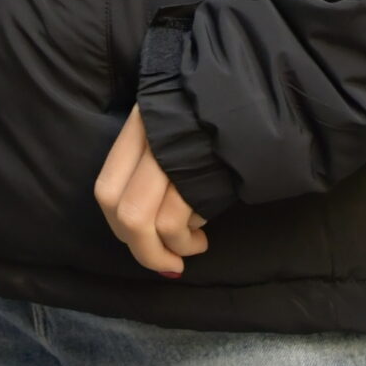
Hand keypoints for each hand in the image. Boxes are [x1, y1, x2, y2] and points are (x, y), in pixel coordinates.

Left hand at [94, 106, 208, 275]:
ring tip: (193, 247)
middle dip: (142, 249)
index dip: (118, 226)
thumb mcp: (178, 133)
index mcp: (139, 126)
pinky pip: (175, 222)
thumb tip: (145, 234)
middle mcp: (149, 138)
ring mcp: (171, 154)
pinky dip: (184, 241)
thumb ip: (153, 172)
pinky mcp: (197, 173)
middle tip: (166, 262)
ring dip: (166, 251)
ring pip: (144, 222)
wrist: (259, 102)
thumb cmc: (219, 123)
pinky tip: (201, 239)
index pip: (106, 189)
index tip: (138, 242)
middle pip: (123, 211)